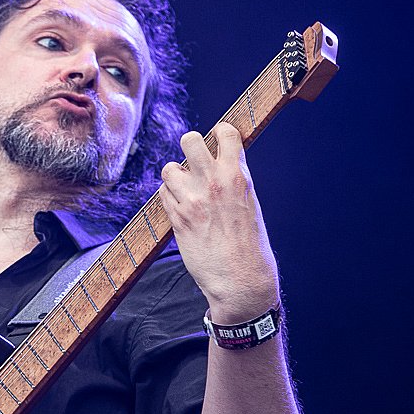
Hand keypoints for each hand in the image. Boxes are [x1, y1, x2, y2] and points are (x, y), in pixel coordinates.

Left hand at [158, 125, 279, 324]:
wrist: (240, 280)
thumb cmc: (250, 245)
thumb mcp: (250, 204)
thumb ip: (235, 179)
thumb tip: (224, 159)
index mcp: (238, 177)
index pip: (225, 133)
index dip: (220, 133)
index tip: (218, 139)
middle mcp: (214, 183)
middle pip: (189, 140)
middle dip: (190, 145)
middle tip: (194, 162)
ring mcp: (193, 200)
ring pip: (169, 168)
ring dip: (175, 176)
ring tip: (185, 189)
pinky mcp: (177, 218)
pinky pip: (163, 194)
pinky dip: (169, 197)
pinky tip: (181, 208)